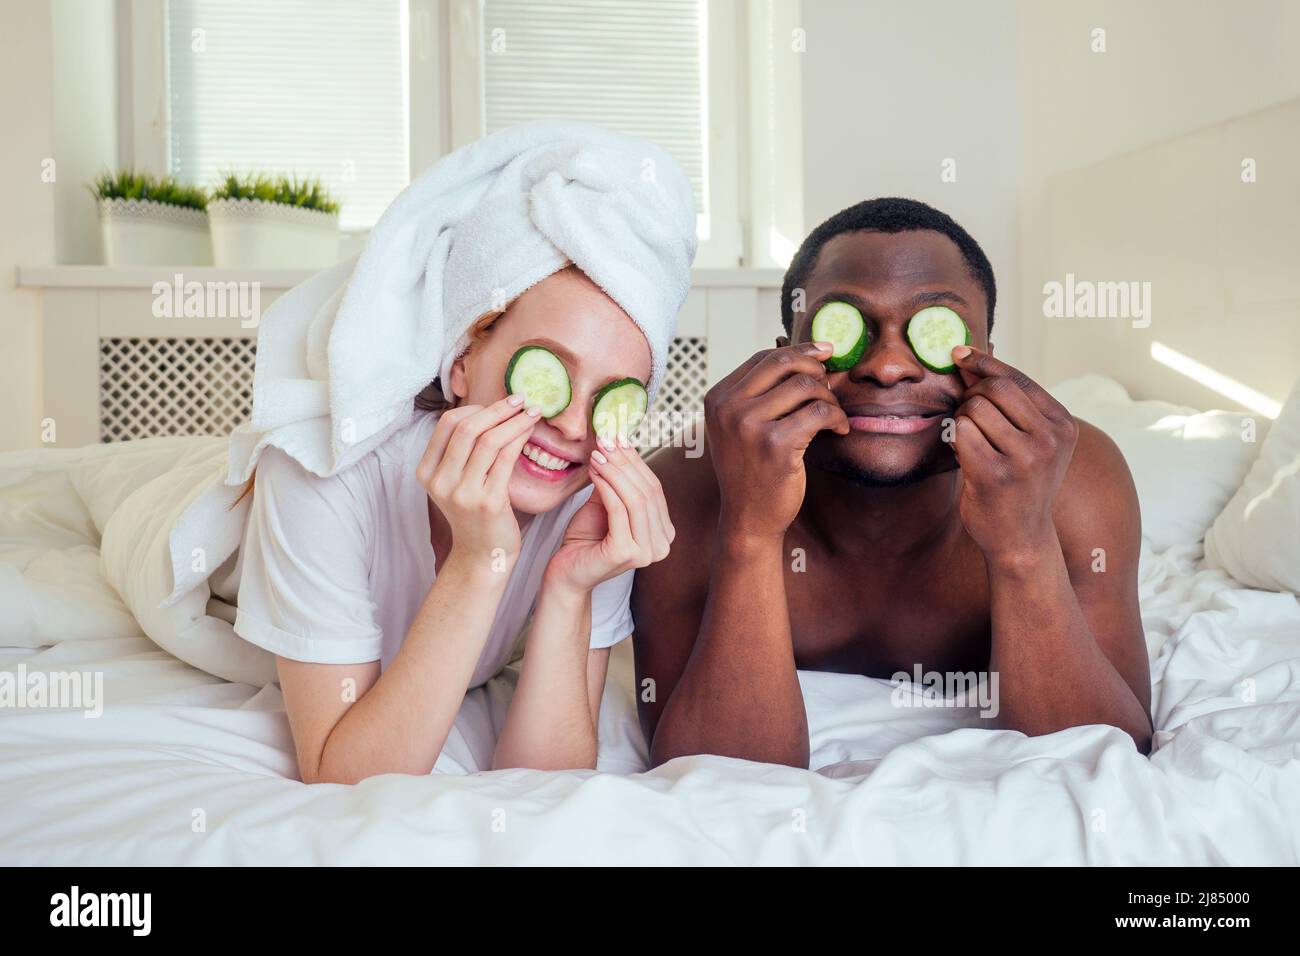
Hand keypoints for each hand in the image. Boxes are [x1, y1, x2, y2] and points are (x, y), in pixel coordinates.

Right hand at [416, 394, 539, 564]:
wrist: (483, 555)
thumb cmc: (475, 514)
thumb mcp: (456, 481)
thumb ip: (462, 451)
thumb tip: (490, 409)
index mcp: (427, 472)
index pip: (447, 424)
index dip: (475, 407)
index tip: (499, 403)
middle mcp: (440, 482)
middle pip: (467, 428)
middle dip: (498, 409)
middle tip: (520, 399)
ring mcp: (463, 493)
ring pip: (489, 440)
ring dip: (514, 420)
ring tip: (532, 412)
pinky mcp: (488, 502)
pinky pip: (505, 458)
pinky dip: (519, 438)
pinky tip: (530, 431)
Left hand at [543, 436, 673, 595]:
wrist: (567, 572)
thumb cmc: (586, 539)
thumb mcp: (606, 503)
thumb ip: (617, 481)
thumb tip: (618, 442)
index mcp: (664, 532)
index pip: (654, 488)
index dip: (636, 461)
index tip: (617, 437)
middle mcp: (662, 545)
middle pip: (647, 492)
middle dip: (624, 463)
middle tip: (605, 442)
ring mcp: (647, 552)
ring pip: (635, 499)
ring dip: (614, 472)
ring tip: (597, 455)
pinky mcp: (627, 553)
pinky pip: (618, 510)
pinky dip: (606, 487)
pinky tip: (593, 472)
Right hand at [703, 342, 849, 539]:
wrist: (749, 519)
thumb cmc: (752, 470)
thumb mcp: (740, 427)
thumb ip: (761, 393)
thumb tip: (809, 353)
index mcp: (717, 399)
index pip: (763, 358)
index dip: (798, 352)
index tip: (823, 353)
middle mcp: (728, 408)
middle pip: (783, 363)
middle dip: (815, 367)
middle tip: (830, 383)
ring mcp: (749, 426)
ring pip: (805, 386)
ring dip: (829, 397)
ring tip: (832, 414)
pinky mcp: (776, 445)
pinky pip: (820, 412)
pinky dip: (837, 416)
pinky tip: (839, 428)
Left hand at [949, 345, 1077, 564]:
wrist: (1021, 539)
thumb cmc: (1018, 484)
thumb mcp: (1028, 440)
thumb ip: (1005, 401)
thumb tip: (968, 357)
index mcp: (1062, 424)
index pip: (1017, 378)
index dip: (984, 362)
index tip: (958, 353)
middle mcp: (1050, 438)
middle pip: (993, 388)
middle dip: (970, 395)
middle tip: (966, 416)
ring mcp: (1026, 457)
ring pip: (974, 409)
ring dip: (962, 421)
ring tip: (972, 444)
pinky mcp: (997, 475)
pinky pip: (961, 434)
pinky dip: (956, 442)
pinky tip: (967, 459)